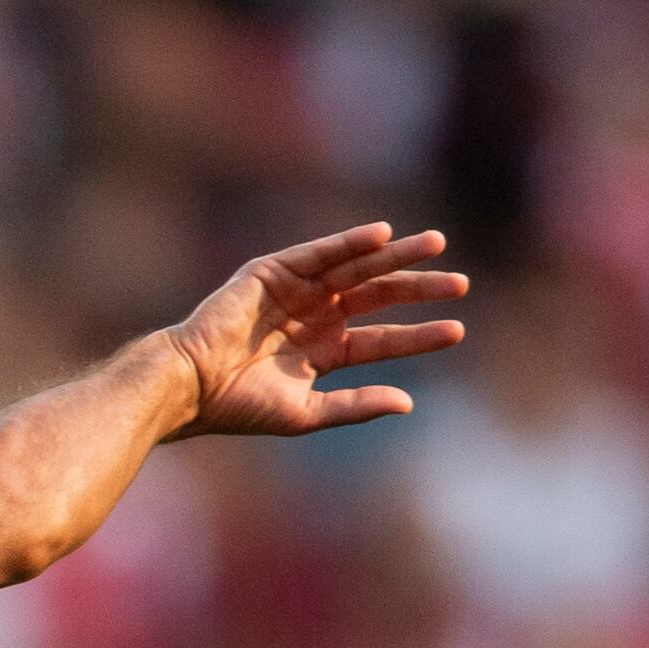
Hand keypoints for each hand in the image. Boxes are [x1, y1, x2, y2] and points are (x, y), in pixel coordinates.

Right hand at [162, 223, 466, 438]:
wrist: (188, 385)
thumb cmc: (237, 406)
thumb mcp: (305, 413)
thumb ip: (354, 405)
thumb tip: (408, 404)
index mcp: (322, 352)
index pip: (381, 339)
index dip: (418, 336)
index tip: (457, 330)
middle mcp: (314, 317)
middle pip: (378, 296)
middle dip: (417, 288)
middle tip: (460, 284)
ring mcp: (296, 292)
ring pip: (357, 269)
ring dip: (396, 256)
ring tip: (436, 246)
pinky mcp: (273, 271)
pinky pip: (321, 252)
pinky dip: (350, 241)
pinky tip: (384, 235)